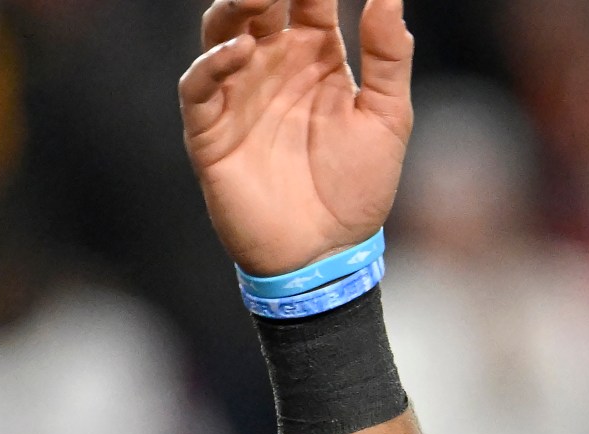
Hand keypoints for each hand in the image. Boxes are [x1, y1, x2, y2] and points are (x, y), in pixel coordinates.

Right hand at [178, 0, 412, 275]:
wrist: (326, 254)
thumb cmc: (357, 188)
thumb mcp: (388, 120)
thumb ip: (388, 58)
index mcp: (317, 59)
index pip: (309, 0)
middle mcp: (273, 67)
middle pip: (259, 6)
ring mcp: (238, 94)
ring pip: (222, 32)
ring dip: (234, 9)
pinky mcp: (209, 129)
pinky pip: (199, 85)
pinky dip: (214, 63)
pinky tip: (240, 50)